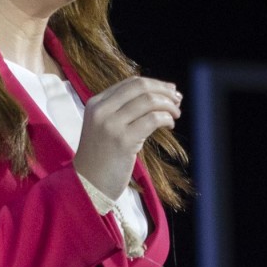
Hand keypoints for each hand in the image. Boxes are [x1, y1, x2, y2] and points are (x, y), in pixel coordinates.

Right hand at [74, 76, 181, 198]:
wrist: (87, 184)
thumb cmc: (100, 157)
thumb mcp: (103, 126)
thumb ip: (121, 110)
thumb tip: (158, 94)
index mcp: (95, 103)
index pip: (130, 83)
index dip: (155, 83)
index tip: (169, 91)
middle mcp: (102, 110)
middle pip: (141, 87)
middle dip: (164, 90)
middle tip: (178, 100)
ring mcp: (111, 125)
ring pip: (149, 101)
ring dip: (168, 105)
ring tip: (175, 114)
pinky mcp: (123, 140)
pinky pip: (153, 119)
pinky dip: (166, 119)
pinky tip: (169, 125)